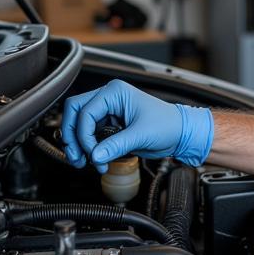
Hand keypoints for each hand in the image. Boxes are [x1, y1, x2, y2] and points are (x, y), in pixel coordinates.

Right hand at [60, 79, 213, 171]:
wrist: (180, 133)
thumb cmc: (168, 125)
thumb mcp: (141, 135)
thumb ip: (116, 145)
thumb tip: (95, 156)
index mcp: (115, 92)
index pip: (85, 112)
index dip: (84, 135)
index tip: (92, 153)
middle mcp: (108, 98)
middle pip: (75, 113)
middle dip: (73, 137)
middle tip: (77, 157)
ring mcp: (107, 110)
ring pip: (79, 124)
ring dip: (78, 144)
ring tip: (83, 162)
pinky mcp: (109, 124)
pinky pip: (89, 133)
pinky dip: (88, 147)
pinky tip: (93, 159)